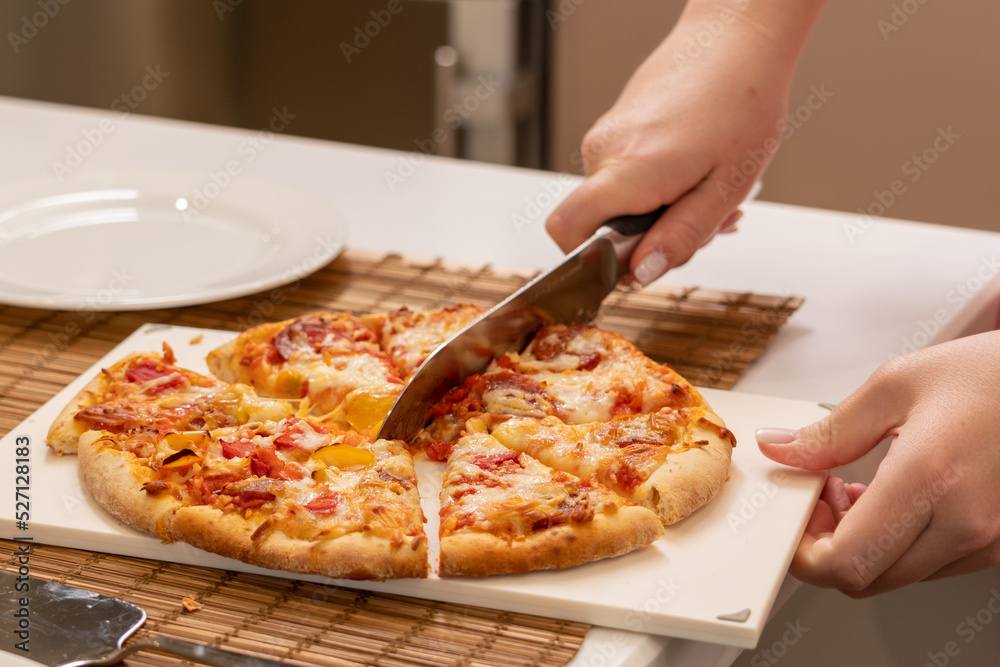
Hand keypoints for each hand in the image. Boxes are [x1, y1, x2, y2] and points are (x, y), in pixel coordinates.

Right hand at [546, 1, 814, 283]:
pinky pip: (626, 176)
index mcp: (629, 170)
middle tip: (704, 223)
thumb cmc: (742, 102)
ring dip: (661, 211)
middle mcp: (605, 151)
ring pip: (618, 202)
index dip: (588, 259)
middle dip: (650, 238)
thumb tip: (643, 274)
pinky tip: (696, 169)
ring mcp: (606, 136)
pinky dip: (658, 186)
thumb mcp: (724, 187)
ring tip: (708, 188)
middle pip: (601, 224)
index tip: (631, 266)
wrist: (738, 38)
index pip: (567, 229)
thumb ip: (681, 236)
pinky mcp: (616, 127)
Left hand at [757, 331, 999, 596]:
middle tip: (820, 495)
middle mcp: (964, 524)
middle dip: (826, 545)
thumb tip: (778, 450)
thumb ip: (829, 432)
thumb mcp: (894, 386)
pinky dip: (896, 543)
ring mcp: (987, 541)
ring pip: (895, 576)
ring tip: (857, 489)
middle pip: (865, 578)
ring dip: (861, 545)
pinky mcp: (997, 545)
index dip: (804, 552)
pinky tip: (891, 498)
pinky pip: (928, 565)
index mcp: (929, 479)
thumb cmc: (988, 375)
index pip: (847, 561)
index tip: (793, 519)